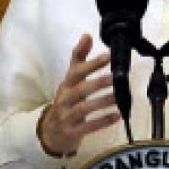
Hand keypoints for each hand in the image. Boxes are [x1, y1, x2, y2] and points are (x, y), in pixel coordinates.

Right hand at [39, 34, 119, 155]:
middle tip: (114, 78)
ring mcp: (67, 117)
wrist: (50, 133)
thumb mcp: (70, 81)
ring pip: (84, 108)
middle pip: (79, 90)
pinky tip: (116, 116)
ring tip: (118, 97)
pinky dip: (102, 122)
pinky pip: (87, 127)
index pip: (76, 72)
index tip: (108, 56)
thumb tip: (87, 35)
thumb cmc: (66, 102)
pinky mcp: (71, 132)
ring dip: (102, 102)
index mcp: (66, 85)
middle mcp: (64, 99)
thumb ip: (79, 59)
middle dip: (96, 83)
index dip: (91, 64)